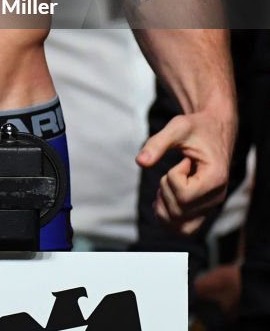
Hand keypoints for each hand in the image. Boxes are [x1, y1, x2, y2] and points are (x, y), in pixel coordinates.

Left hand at [136, 111, 232, 233]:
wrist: (213, 130)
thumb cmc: (196, 127)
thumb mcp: (177, 127)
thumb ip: (157, 143)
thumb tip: (140, 162)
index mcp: (216, 178)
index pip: (184, 195)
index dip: (172, 178)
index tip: (182, 160)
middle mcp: (217, 198)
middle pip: (179, 211)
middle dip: (165, 190)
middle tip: (174, 170)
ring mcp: (210, 207)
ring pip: (180, 227)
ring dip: (164, 207)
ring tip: (168, 184)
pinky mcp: (203, 210)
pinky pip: (183, 229)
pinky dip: (167, 217)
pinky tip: (162, 197)